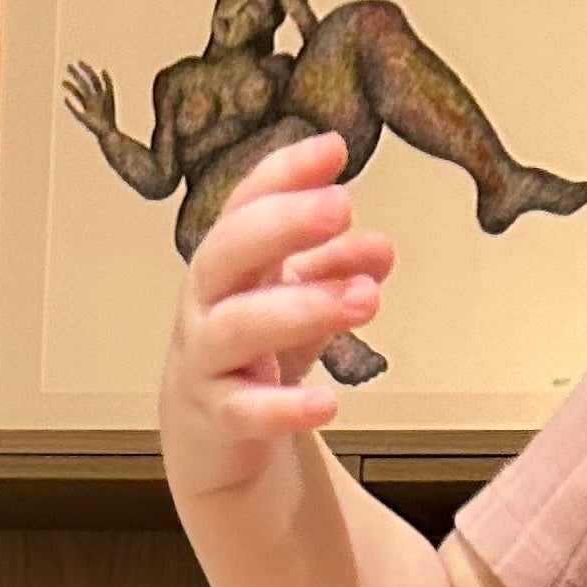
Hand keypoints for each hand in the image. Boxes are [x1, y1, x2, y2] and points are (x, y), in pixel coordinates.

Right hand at [62, 62, 115, 136]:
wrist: (108, 132)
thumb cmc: (109, 115)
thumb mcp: (109, 95)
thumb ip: (107, 83)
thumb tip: (103, 69)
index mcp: (99, 94)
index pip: (92, 79)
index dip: (87, 70)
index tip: (79, 62)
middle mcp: (93, 99)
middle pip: (83, 84)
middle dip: (76, 75)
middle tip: (68, 66)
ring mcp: (87, 108)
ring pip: (78, 94)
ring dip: (71, 87)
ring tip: (63, 82)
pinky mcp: (83, 118)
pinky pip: (75, 110)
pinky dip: (70, 105)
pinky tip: (65, 99)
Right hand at [160, 132, 395, 503]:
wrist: (209, 437)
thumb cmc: (254, 353)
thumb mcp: (297, 300)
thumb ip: (336, 270)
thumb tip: (380, 248)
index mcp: (228, 261)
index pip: (245, 203)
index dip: (284, 174)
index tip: (334, 149)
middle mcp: (207, 302)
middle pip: (228, 251)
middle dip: (283, 224)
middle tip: (342, 206)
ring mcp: (206, 360)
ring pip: (240, 326)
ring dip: (303, 308)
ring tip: (365, 298)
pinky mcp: (217, 419)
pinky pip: (246, 411)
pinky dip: (286, 407)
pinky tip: (329, 403)